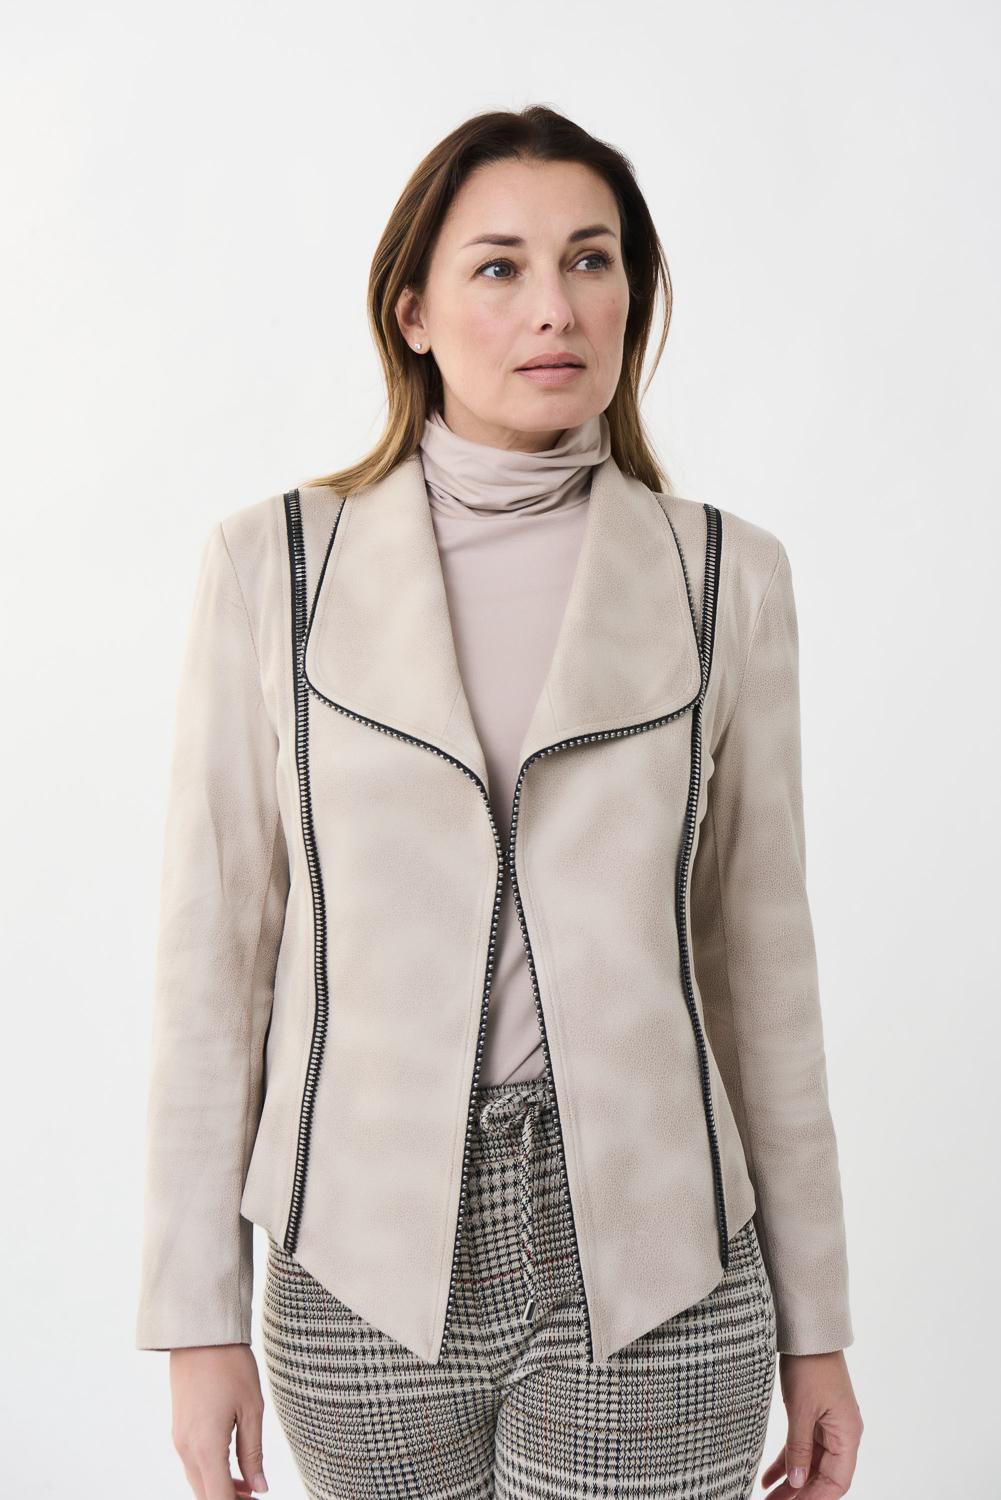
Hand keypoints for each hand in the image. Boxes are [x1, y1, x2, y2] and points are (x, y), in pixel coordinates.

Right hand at [169, 1343, 269, 1499]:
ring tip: (250, 1489)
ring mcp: (180, 1439)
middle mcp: (187, 1449)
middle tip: (256, 1499)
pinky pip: (194, 1464)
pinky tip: (232, 1469)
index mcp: (206, 1447)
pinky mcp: (179, 1429)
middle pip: (205, 1494)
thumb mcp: (251, 1409)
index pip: (219, 1498)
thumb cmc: (229, 1366)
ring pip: (198, 1481)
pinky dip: (212, 1473)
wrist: (199, 1334)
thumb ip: (253, 1453)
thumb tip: (259, 1488)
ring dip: (221, 1489)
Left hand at [761, 1350, 862, 1495]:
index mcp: (848, 1435)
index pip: (837, 1481)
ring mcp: (826, 1426)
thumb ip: (800, 1449)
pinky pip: (800, 1447)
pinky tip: (768, 1478)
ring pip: (809, 1464)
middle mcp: (841, 1434)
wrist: (807, 1332)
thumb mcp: (802, 1410)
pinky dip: (786, 1462)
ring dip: (791, 1482)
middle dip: (799, 1494)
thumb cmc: (810, 1367)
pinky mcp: (812, 1417)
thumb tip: (798, 1483)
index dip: (816, 1497)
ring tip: (768, 1499)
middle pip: (822, 1476)